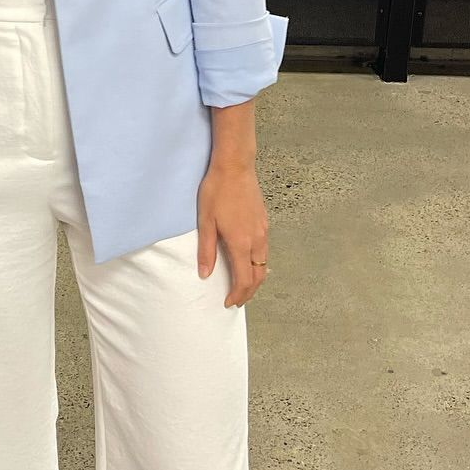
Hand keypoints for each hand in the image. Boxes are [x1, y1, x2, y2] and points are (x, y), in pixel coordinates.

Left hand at [196, 162, 269, 307]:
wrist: (235, 166)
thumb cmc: (217, 191)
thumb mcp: (205, 221)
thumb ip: (206, 250)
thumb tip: (205, 274)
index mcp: (241, 243)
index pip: (244, 280)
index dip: (237, 295)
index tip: (229, 302)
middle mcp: (256, 240)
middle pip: (258, 276)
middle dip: (249, 292)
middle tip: (237, 300)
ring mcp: (263, 231)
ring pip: (264, 264)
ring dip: (255, 278)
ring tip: (242, 285)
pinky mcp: (264, 222)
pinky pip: (264, 251)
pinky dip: (258, 264)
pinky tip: (248, 262)